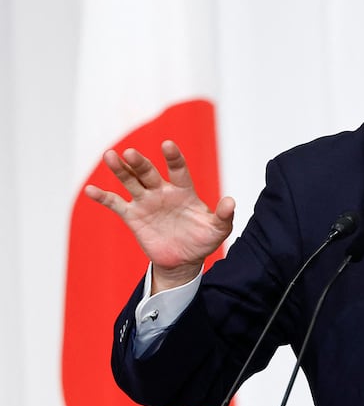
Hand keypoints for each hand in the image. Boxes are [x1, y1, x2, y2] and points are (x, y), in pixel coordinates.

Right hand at [85, 140, 234, 292]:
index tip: (167, 145)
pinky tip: (91, 189)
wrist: (184, 260)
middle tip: (130, 152)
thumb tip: (231, 201)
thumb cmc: (203, 239)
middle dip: (140, 163)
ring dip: (121, 170)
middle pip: (149, 173)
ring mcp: (146, 202)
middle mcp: (163, 191)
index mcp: (184, 191)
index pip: (178, 170)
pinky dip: (103, 197)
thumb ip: (224, 216)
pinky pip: (116, 204)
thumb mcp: (218, 230)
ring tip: (110, 156)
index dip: (173, 158)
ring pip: (131, 182)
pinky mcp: (133, 216)